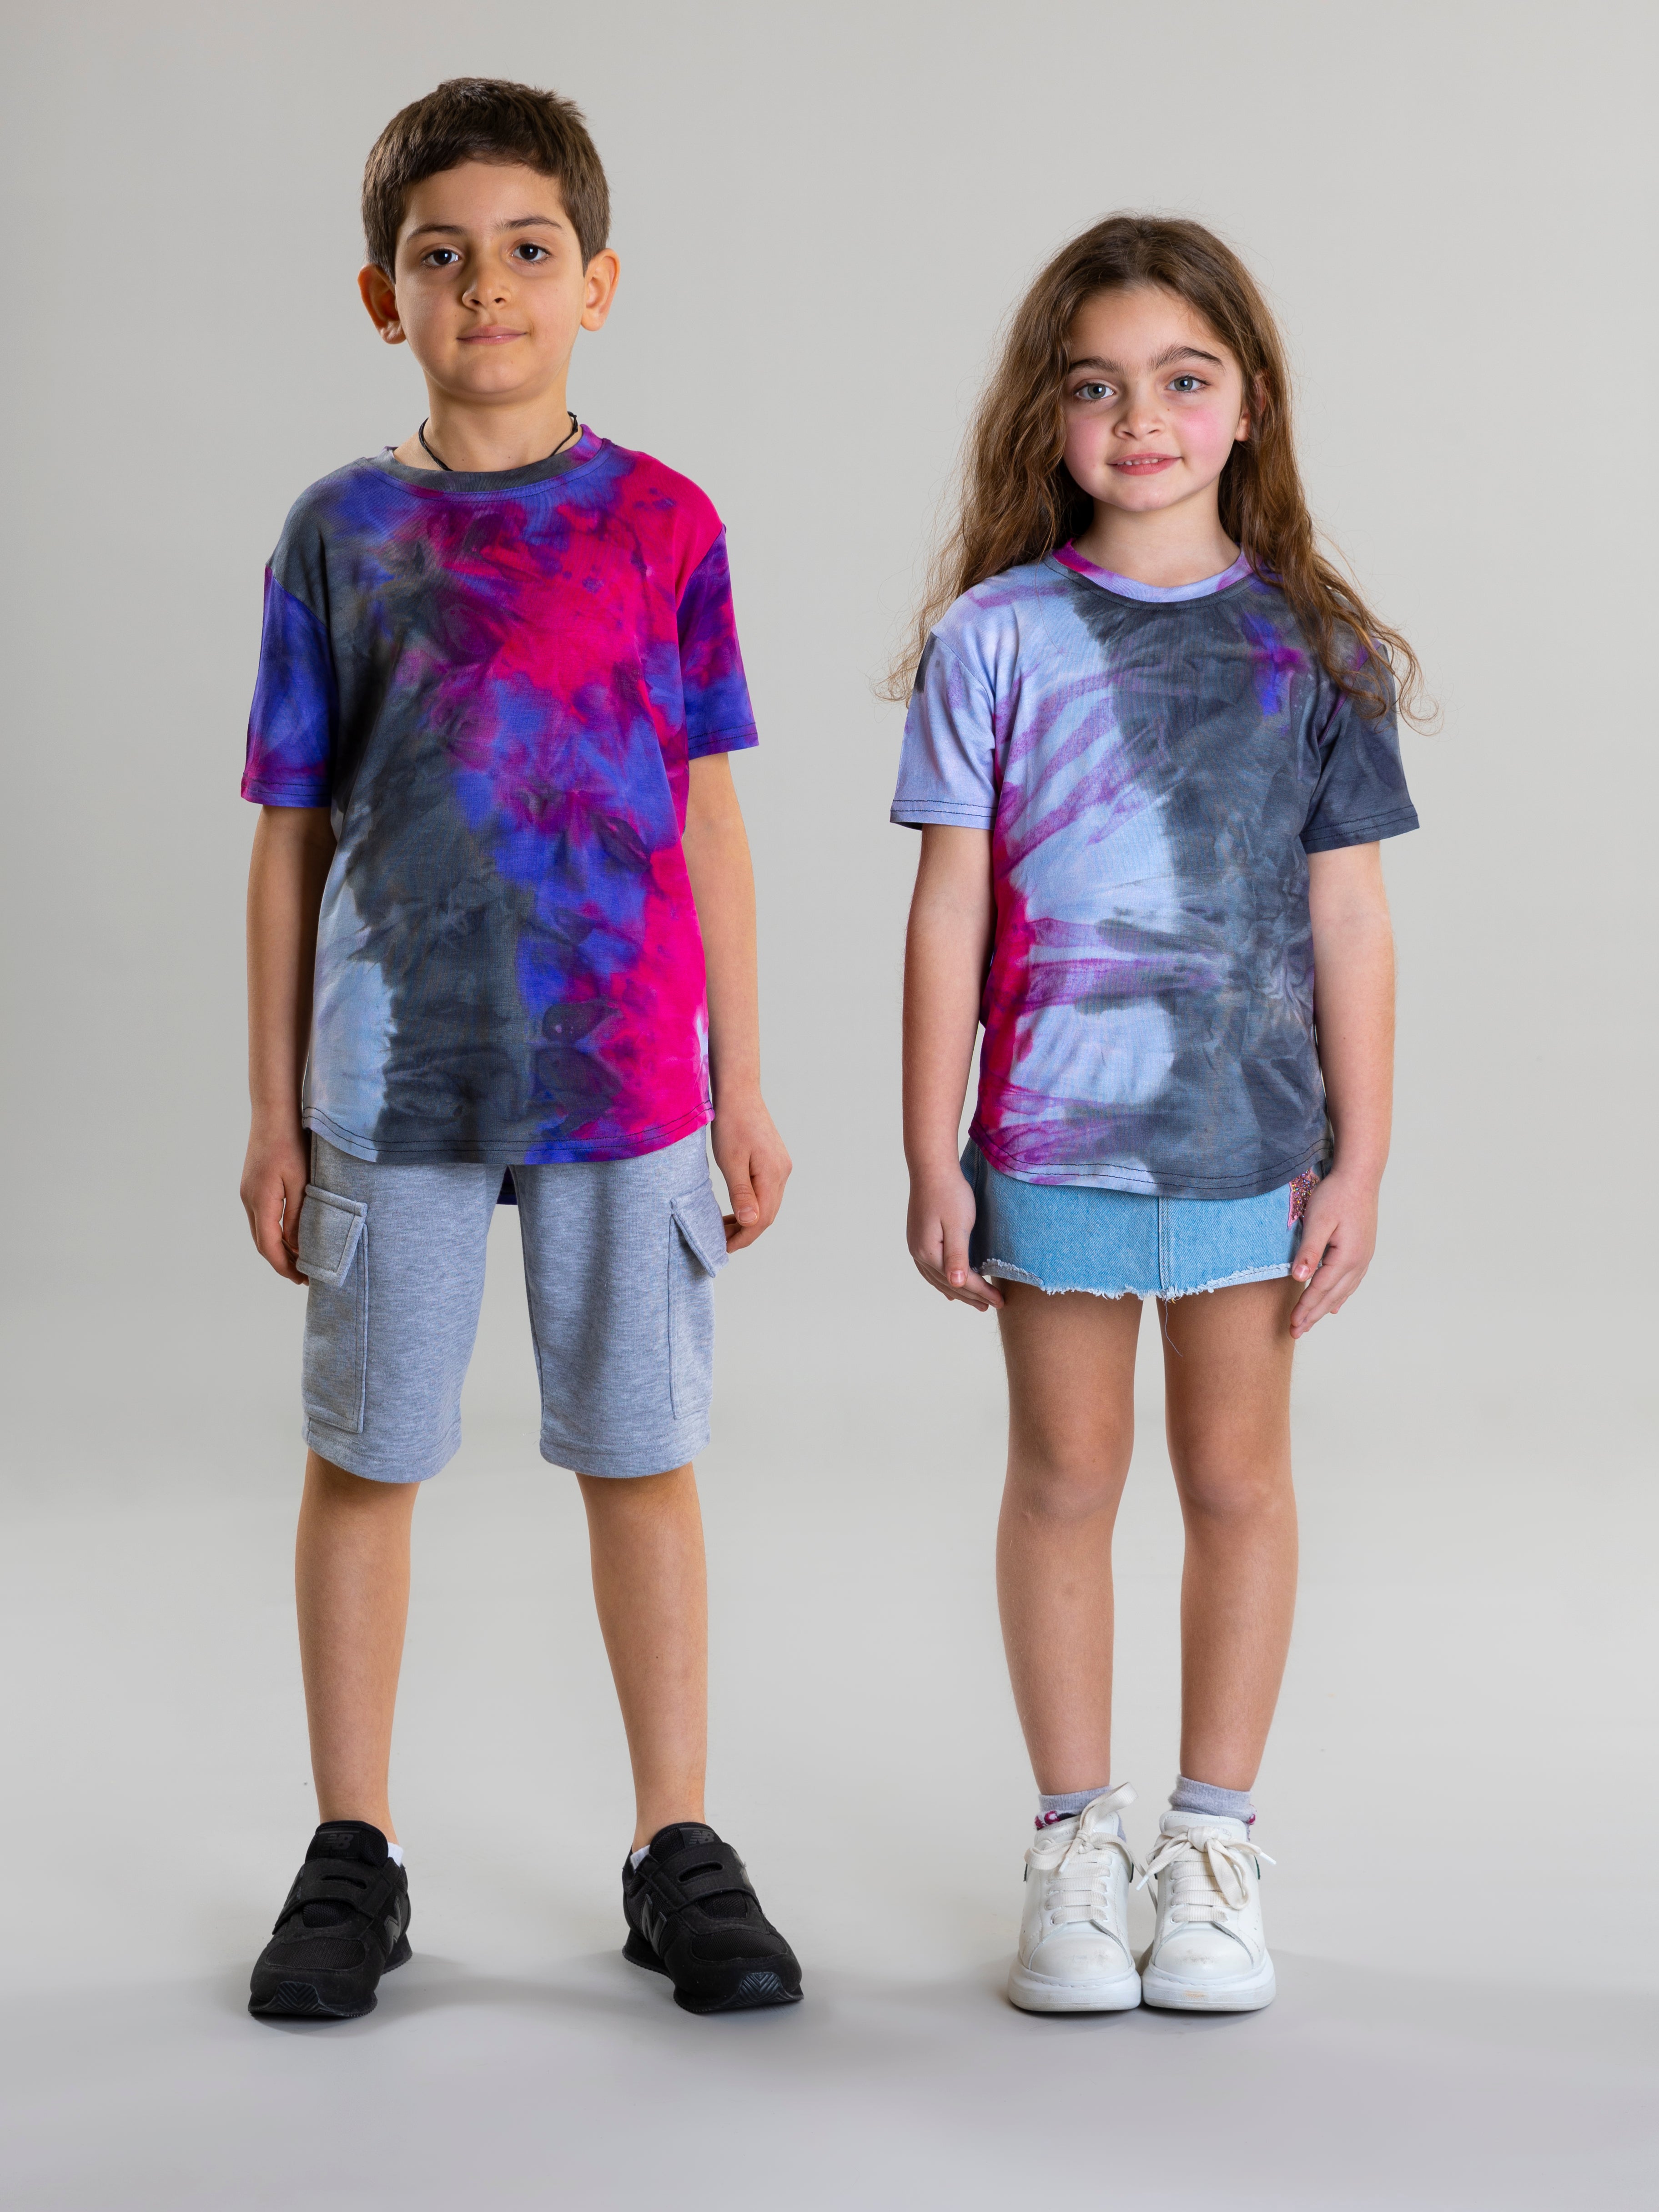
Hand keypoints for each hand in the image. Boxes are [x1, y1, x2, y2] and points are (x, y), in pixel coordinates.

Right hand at [241, 1119, 309, 1283]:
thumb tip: (296, 1246)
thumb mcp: (301, 1182)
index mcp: (261, 1201)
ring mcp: (248, 1192)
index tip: (302, 1280)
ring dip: (277, 1248)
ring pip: (261, 1230)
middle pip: (262, 1243)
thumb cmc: (291, 1143)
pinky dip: (274, 1232)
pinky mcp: (252, 1184)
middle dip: (281, 1262)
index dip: (284, 1267)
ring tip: (300, 1259)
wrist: (273, 1113)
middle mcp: (249, 1199)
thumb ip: (298, 1215)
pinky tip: (290, 1233)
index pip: (269, 1247)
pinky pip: (262, 1217)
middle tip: (304, 1276)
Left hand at [711, 1090, 790, 1251]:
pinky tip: (737, 1208)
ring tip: (725, 1228)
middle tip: (721, 1241)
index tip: (724, 1247)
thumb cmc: (731, 1124)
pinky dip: (752, 1205)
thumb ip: (741, 1193)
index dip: (744, 1238)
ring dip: (749, 1220)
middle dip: (746, 1232)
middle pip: (768, 1214)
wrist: (740, 1094)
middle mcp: (783, 1172)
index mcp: (773, 1174)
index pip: (762, 1219)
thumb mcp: (730, 1161)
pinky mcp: (776, 1161)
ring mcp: (781, 1166)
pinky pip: (767, 1192)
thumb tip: (750, 1223)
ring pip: (768, 1204)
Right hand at [907, 1160, 1002, 1310]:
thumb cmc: (950, 1193)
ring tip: (973, 1302)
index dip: (982, 1292)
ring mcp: (916, 1246)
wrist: (931, 1168)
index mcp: (930, 1252)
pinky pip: (929, 1270)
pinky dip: (941, 1281)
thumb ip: (957, 1255)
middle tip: (991, 1306)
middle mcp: (919, 1253)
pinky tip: (947, 1285)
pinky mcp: (918, 1238)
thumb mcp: (958, 1224)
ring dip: (957, 1292)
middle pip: (949, 1283)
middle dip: (971, 1296)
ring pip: (938, 1279)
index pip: (960, 1280)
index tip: (1001, 1301)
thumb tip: (955, 1284)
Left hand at [1289, 1167, 1378, 1336]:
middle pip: (1332, 1296)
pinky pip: (1351, 1282)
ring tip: (1310, 1323)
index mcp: (1346, 1257)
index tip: (1292, 1325)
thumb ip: (1309, 1251)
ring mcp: (1363, 1257)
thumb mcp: (1317, 1220)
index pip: (1320, 1290)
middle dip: (1313, 1315)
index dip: (1305, 1308)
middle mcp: (1358, 1262)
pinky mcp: (1362, 1251)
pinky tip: (1335, 1305)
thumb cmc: (1336, 1195)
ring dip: (1325, 1308)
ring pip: (1342, 1291)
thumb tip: (1300, 1279)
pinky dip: (1340, 1296)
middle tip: (1296, 1332)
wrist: (1360, 1176)